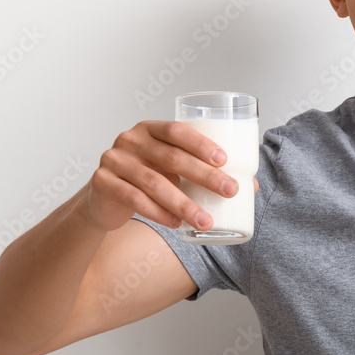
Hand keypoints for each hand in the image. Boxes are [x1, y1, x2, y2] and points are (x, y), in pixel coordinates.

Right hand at [85, 121, 258, 232]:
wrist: (104, 197)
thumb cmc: (148, 177)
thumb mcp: (172, 168)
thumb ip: (202, 170)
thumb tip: (251, 185)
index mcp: (150, 129)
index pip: (177, 131)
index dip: (202, 144)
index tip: (225, 160)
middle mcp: (130, 140)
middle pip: (172, 158)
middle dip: (205, 176)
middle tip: (229, 191)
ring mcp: (114, 160)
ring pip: (154, 183)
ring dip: (184, 204)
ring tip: (206, 221)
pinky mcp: (103, 183)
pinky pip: (134, 200)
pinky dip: (159, 213)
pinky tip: (177, 224)